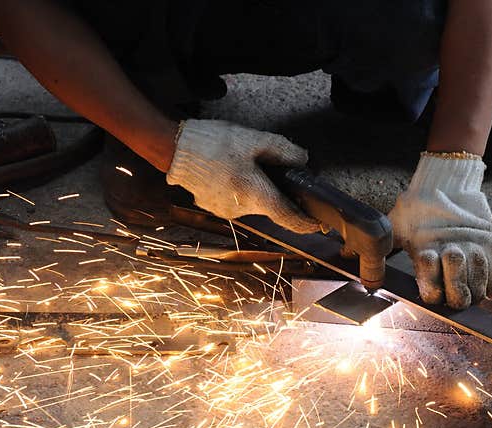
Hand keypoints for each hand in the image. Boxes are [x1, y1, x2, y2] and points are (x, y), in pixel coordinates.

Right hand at [166, 119, 318, 233]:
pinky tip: (230, 172)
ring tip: (243, 165)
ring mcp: (226, 211)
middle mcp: (242, 209)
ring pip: (252, 204)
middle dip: (275, 193)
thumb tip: (302, 160)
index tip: (317, 224)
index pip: (289, 218)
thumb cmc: (213, 144)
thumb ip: (284, 150)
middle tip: (270, 171)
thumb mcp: (254, 139)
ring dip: (255, 189)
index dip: (306, 223)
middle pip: (270, 207)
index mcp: (256, 194)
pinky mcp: (214, 208)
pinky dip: (239, 190)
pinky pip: (236, 202)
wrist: (174, 149)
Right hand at [388, 153, 491, 308]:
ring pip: (478, 291)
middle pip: (458, 300)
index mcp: (428, 272)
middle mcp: (451, 277)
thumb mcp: (397, 224)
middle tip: (450, 252)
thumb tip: (356, 261)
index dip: (430, 283)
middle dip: (455, 279)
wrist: (449, 187)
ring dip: (471, 266)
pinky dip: (488, 265)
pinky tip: (478, 246)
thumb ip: (382, 246)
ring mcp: (474, 270)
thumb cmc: (421, 206)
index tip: (427, 256)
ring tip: (465, 245)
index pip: (431, 296)